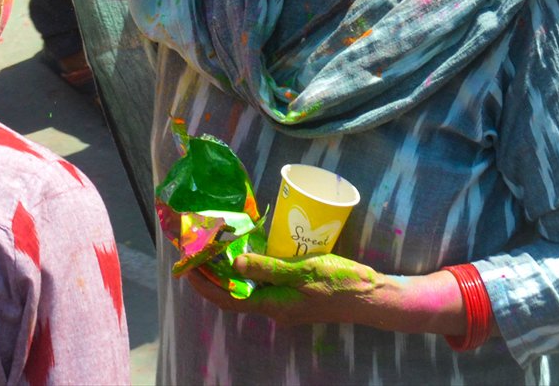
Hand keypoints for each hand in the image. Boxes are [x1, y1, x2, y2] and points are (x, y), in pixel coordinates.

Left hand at [185, 252, 393, 327]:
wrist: (372, 296)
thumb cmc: (338, 283)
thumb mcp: (301, 271)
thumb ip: (268, 268)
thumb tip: (234, 265)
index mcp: (273, 306)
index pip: (228, 300)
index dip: (205, 286)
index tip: (187, 269)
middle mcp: (276, 308)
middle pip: (235, 295)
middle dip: (214, 277)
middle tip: (199, 253)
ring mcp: (287, 303)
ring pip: (250, 289)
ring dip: (232, 273)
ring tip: (218, 249)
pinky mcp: (297, 295)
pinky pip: (267, 284)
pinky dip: (253, 269)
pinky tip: (252, 250)